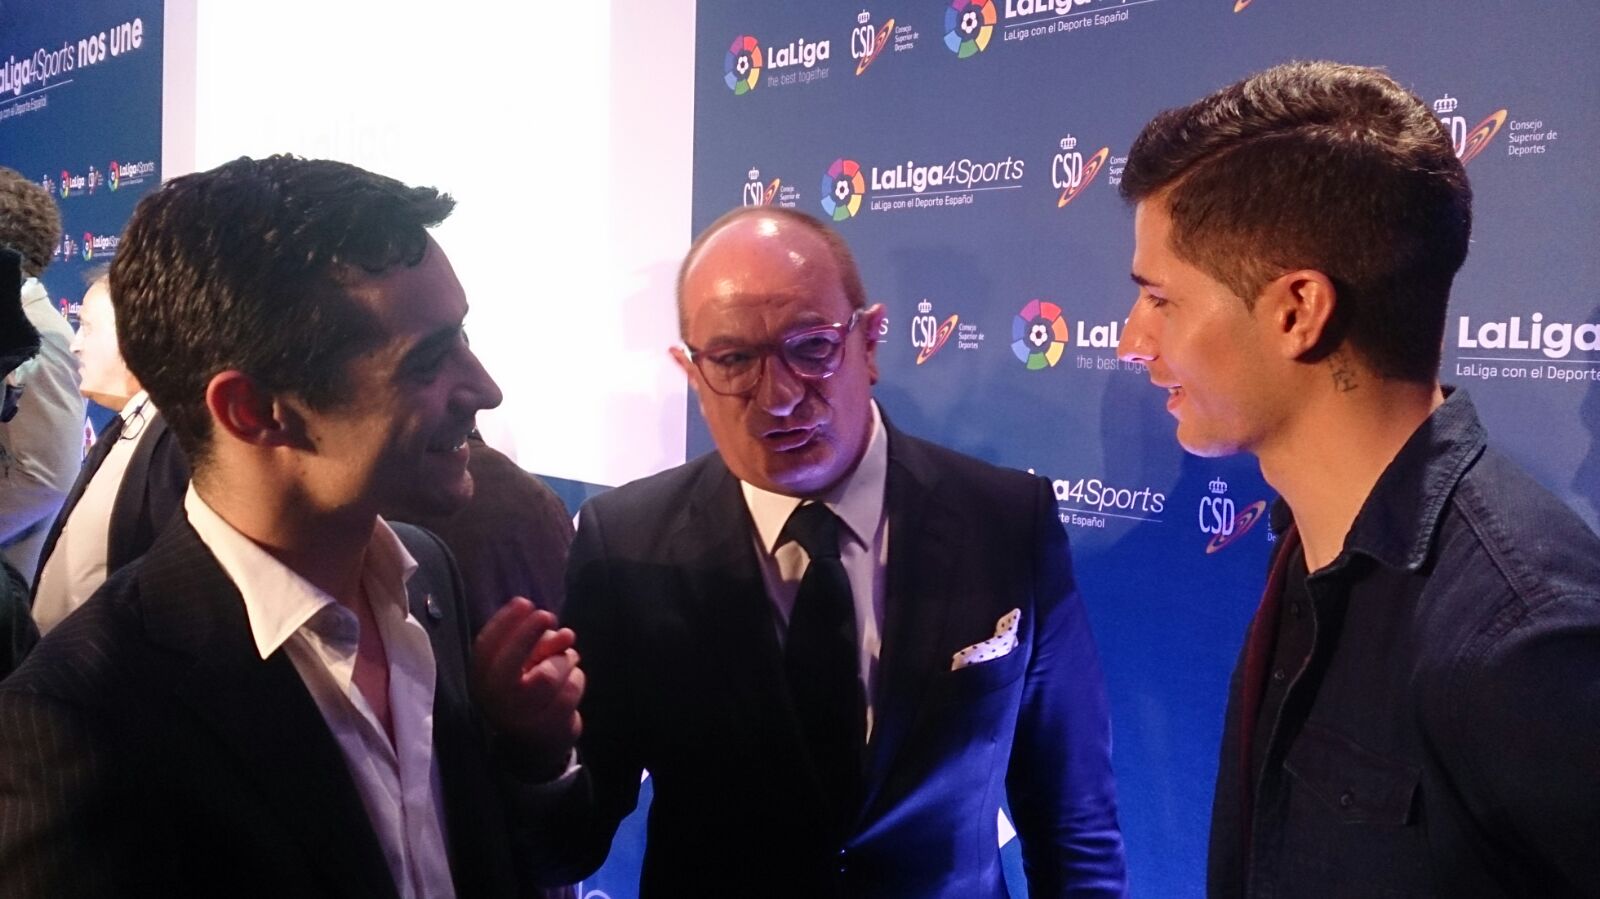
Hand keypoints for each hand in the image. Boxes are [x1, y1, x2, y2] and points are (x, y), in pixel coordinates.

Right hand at [470, 597, 584, 779]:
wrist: (535, 740)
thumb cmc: (527, 687)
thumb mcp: (525, 662)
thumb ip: (535, 642)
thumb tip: (556, 627)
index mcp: (482, 680)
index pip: (486, 648)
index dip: (504, 623)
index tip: (523, 602)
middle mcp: (496, 701)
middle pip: (512, 663)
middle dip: (529, 634)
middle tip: (547, 616)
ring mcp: (522, 717)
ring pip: (549, 675)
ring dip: (564, 659)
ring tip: (567, 658)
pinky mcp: (548, 728)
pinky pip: (570, 690)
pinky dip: (577, 677)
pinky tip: (573, 678)